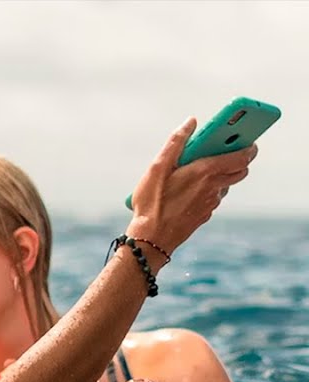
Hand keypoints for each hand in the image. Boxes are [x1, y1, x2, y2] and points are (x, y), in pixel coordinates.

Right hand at [126, 118, 256, 254]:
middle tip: (228, 150)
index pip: (242, 157)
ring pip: (225, 185)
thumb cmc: (152, 202)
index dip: (249, 146)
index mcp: (206, 172)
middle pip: (240, 171)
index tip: (248, 137)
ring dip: (221, 175)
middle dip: (239, 159)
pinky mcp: (204, 215)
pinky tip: (190, 190)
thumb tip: (190, 122)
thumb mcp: (157, 167)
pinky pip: (213, 198)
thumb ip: (176, 142)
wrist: (152, 238)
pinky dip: (209, 190)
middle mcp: (214, 188)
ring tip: (202, 170)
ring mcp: (211, 203)